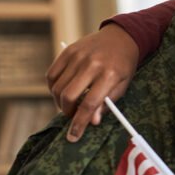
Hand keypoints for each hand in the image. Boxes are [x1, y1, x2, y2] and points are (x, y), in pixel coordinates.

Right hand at [46, 24, 139, 141]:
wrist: (121, 37)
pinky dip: (53, 88)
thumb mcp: (123, 85)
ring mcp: (78, 56)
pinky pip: (51, 75)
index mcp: (110, 75)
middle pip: (69, 96)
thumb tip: (91, 122)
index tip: (73, 136)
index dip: (80, 123)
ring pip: (57, 87)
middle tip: (73, 116)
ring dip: (59, 102)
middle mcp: (92, 64)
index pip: (90, 104)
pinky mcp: (68, 51)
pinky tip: (61, 91)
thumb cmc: (123, 65)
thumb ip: (107, 104)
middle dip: (68, 112)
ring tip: (69, 104)